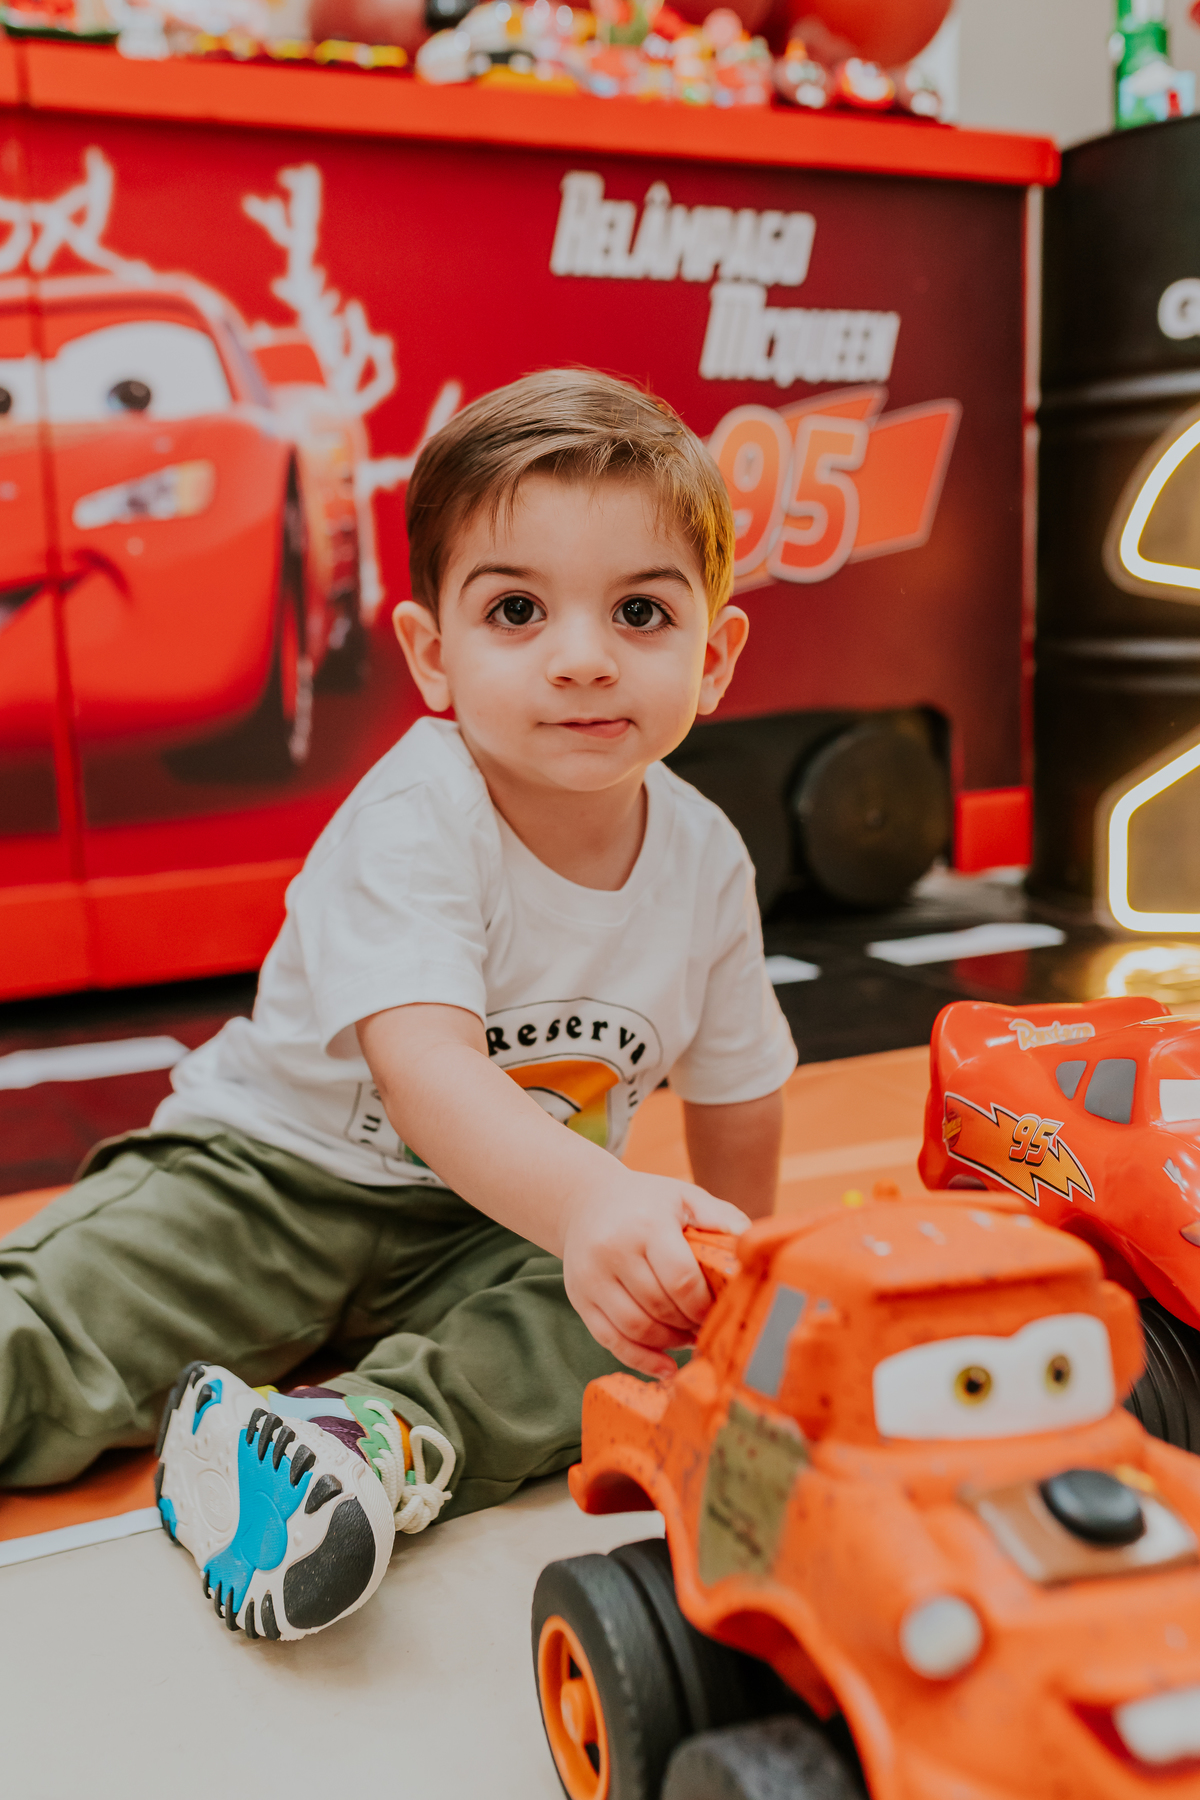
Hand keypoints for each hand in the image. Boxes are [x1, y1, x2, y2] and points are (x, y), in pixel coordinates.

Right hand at [560, 1168, 749, 1377]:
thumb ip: (720, 1218)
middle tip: (708, 1329)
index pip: (680, 1279)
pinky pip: (610, 1340)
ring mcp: (592, 1277)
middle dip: (689, 1326)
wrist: (586, 1200)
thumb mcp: (683, 1196)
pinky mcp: (579, 1297)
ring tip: (688, 1339)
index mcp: (646, 1224)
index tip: (720, 1312)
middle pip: (659, 1307)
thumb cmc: (646, 1202)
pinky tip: (664, 1365)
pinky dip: (640, 1360)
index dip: (703, 1305)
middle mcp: (613, 1250)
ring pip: (635, 1328)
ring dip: (668, 1343)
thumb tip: (754, 1246)